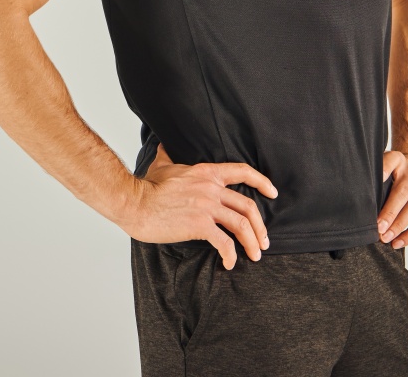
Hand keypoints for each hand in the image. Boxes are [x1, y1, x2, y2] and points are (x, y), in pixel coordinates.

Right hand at [121, 142, 278, 269]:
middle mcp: (211, 188)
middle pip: (248, 206)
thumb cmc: (147, 186)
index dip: (262, 182)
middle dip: (260, 226)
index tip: (273, 192)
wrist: (135, 202)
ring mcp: (207, 206)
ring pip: (242, 224)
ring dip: (252, 242)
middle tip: (263, 241)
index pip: (243, 172)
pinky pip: (224, 242)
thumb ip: (168, 155)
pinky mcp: (199, 225)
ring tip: (255, 255)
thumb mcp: (162, 165)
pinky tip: (229, 263)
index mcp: (207, 172)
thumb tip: (163, 144)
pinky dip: (230, 254)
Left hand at [376, 150, 407, 248]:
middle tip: (378, 227)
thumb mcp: (387, 166)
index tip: (372, 184)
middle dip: (389, 212)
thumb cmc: (397, 174)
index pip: (390, 162)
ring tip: (386, 238)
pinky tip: (398, 243)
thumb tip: (356, 194)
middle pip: (401, 193)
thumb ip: (375, 174)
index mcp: (399, 161)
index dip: (383, 171)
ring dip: (399, 226)